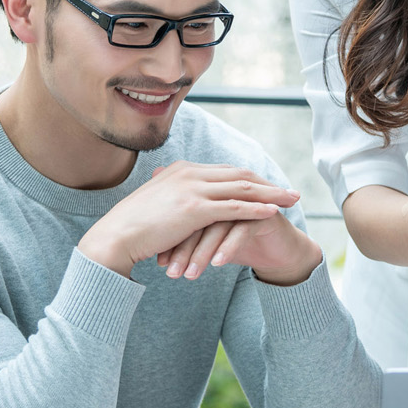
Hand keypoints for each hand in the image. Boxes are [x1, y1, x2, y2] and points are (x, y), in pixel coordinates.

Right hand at [78, 162, 298, 277]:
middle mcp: (190, 173)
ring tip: (292, 201)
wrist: (116, 237)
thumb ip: (175, 198)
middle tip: (292, 192)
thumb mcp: (158, 204)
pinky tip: (274, 213)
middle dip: (269, 184)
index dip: (252, 179)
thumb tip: (184, 204)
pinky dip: (256, 209)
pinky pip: (233, 207)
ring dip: (271, 194)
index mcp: (183, 170)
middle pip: (240, 175)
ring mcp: (193, 189)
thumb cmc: (134, 226)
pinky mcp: (194, 209)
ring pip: (242, 189)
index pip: (227, 171)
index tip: (271, 187)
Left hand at [156, 205, 322, 286]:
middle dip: (183, 247)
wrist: (280, 253)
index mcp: (212, 197)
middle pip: (198, 218)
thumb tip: (156, 249)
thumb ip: (186, 240)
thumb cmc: (241, 245)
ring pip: (218, 225)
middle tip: (170, 272)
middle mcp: (228, 196)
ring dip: (203, 252)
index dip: (171, 240)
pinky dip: (227, 247)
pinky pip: (241, 230)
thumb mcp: (211, 242)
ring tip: (190, 275)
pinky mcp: (265, 214)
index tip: (159, 264)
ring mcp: (247, 202)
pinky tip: (217, 265)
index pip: (184, 215)